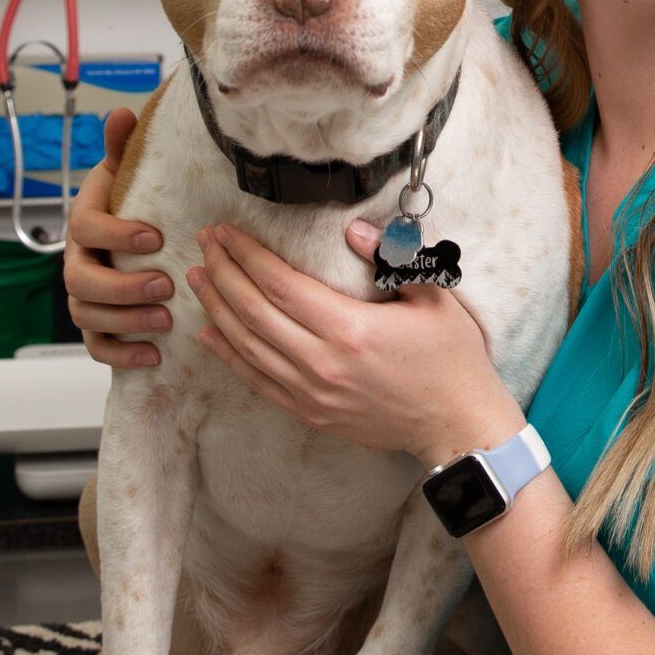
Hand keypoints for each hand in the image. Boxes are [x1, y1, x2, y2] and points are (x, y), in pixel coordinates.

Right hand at [62, 106, 172, 370]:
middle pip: (81, 281)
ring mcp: (84, 295)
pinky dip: (121, 354)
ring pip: (88, 316)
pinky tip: (154, 356)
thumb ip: (123, 147)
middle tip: (165, 286)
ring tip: (166, 321)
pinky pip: (96, 346)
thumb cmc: (130, 200)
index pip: (85, 228)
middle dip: (122, 288)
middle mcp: (77, 260)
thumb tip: (122, 112)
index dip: (116, 234)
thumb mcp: (126, 171)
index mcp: (84, 221)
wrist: (126, 233)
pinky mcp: (96, 324)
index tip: (154, 237)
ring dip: (126, 321)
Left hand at [186, 220, 524, 465]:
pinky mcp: (310, 413)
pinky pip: (257, 381)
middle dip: (222, 273)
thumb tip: (353, 230)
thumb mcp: (434, 296)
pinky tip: (209, 333)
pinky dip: (228, 356)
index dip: (246, 255)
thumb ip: (392, 259)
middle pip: (253, 312)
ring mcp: (312, 392)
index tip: (225, 232)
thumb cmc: (451, 359)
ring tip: (198, 278)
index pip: (280, 285)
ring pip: (247, 346)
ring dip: (216, 309)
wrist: (456, 424)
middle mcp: (322, 362)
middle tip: (203, 243)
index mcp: (350, 329)